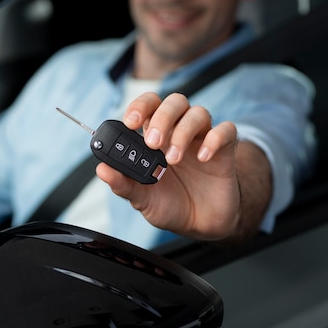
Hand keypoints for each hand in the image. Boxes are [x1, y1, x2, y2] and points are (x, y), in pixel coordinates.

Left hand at [96, 92, 267, 242]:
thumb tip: (102, 170)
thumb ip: (123, 184)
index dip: (140, 106)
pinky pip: (226, 130)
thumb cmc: (170, 205)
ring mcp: (203, 139)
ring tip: (173, 159)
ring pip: (198, 113)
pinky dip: (214, 139)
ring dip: (183, 132)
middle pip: (174, 102)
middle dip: (162, 117)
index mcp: (157, 136)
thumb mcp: (142, 199)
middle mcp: (180, 131)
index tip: (130, 122)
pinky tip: (203, 159)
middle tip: (153, 142)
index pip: (149, 106)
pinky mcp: (225, 150)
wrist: (200, 225)